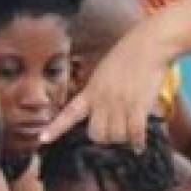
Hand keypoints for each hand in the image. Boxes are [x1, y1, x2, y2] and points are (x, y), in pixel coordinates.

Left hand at [43, 27, 170, 146]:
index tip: (42, 140)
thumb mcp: (103, 74)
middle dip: (106, 138)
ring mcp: (119, 103)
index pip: (69, 113)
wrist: (148, 45)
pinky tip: (139, 145)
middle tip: (116, 132)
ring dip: (124, 138)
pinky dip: (137, 142)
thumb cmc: (128, 57)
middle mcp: (102, 100)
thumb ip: (99, 93)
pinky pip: (134, 133)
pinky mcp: (137, 105)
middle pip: (96, 135)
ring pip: (116, 137)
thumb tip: (105, 117)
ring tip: (131, 130)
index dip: (55, 128)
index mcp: (91, 91)